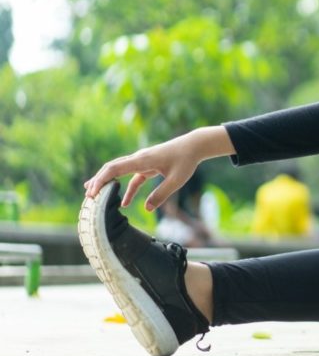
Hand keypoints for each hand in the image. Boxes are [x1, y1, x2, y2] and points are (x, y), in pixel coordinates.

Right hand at [83, 134, 201, 210]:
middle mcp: (139, 158)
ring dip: (107, 182)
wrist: (194, 146)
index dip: (101, 179)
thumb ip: (161, 194)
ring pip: (120, 172)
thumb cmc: (186, 160)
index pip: (115, 168)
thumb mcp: (176, 180)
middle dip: (98, 181)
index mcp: (142, 160)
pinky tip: (124, 202)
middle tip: (88, 196)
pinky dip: (127, 189)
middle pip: (112, 168)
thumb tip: (146, 209)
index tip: (92, 192)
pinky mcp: (148, 165)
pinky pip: (133, 178)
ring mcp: (142, 161)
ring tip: (94, 195)